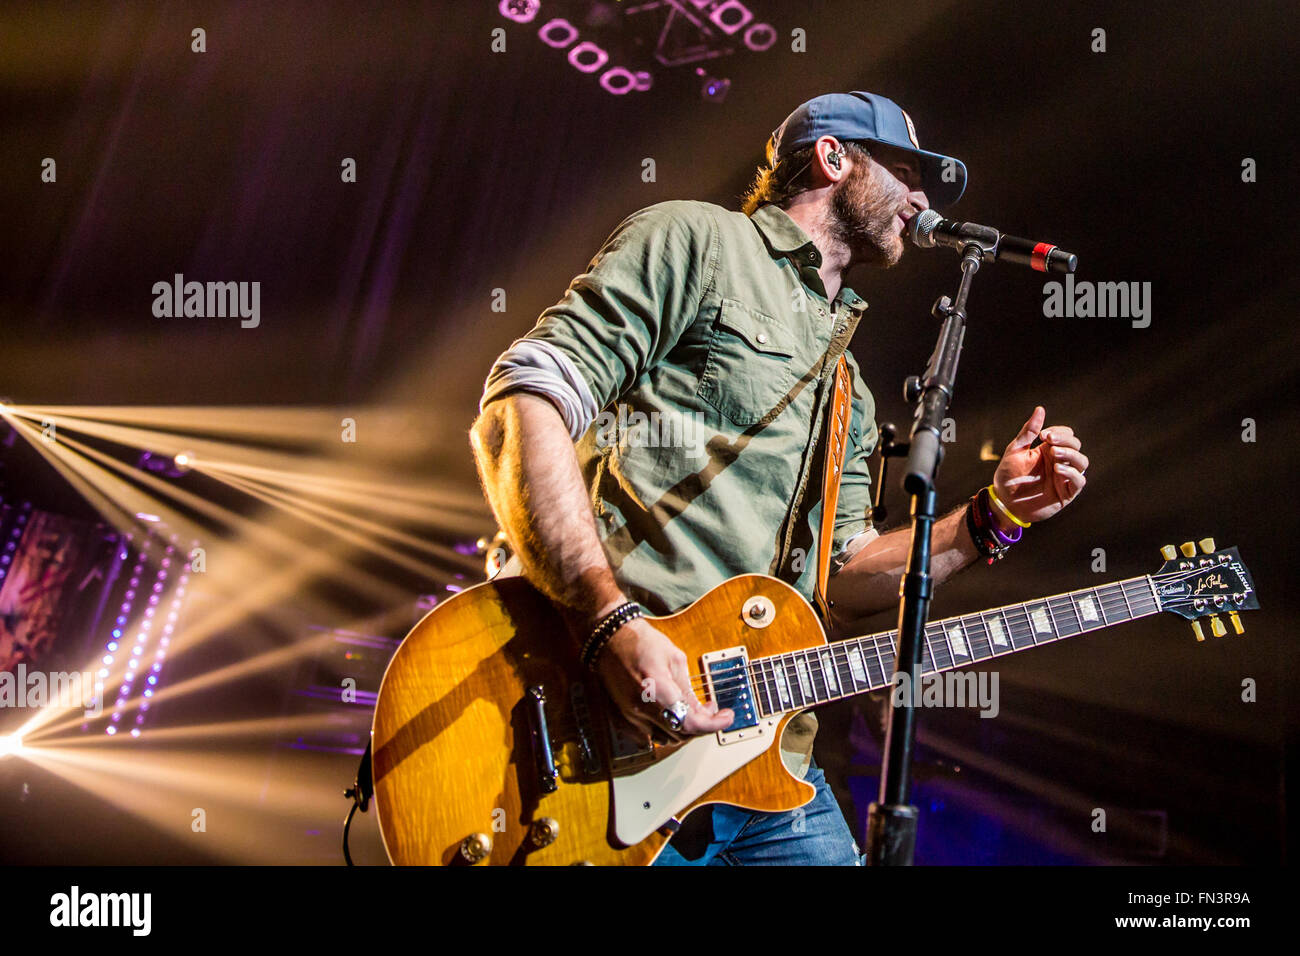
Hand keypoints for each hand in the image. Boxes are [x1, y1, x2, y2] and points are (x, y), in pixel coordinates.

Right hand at [595, 617, 733, 741]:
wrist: (610, 640)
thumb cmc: (641, 642)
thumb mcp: (674, 659)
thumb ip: (688, 690)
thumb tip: (705, 711)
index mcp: (656, 689)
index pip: (690, 722)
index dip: (713, 724)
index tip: (726, 718)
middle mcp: (641, 708)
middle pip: (681, 733)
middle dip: (701, 724)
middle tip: (711, 710)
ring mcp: (630, 716)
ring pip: (667, 739)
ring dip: (684, 729)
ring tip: (692, 710)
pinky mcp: (624, 718)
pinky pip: (649, 738)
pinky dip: (664, 731)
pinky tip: (671, 716)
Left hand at [992, 406, 1088, 524]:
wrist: (1004, 501)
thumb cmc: (1008, 475)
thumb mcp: (1015, 450)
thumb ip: (1028, 431)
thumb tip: (1040, 409)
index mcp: (1049, 450)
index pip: (1067, 435)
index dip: (1059, 432)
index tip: (1043, 435)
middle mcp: (1060, 462)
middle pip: (1076, 446)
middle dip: (1065, 441)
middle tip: (1048, 441)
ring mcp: (1064, 477)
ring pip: (1082, 462)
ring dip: (1070, 454)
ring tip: (1054, 454)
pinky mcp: (1066, 493)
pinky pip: (1079, 481)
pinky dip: (1072, 473)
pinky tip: (1057, 469)